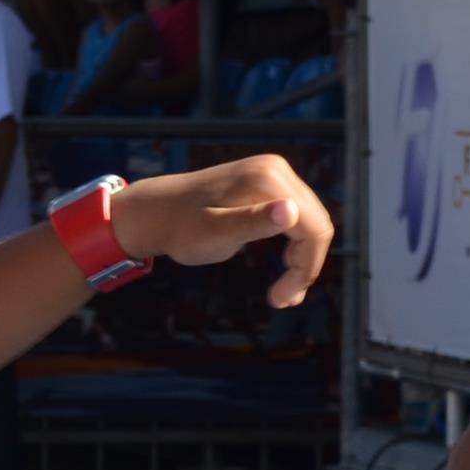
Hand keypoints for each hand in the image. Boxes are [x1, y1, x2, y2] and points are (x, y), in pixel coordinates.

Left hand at [111, 156, 332, 305]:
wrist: (153, 211)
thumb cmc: (178, 228)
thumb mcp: (213, 234)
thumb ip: (251, 223)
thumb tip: (290, 210)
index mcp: (268, 179)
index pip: (313, 228)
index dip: (307, 268)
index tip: (283, 300)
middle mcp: (276, 169)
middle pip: (316, 224)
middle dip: (306, 266)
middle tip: (282, 301)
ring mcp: (272, 173)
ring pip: (309, 222)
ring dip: (302, 259)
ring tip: (282, 295)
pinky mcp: (266, 183)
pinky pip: (294, 217)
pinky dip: (293, 246)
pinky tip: (285, 270)